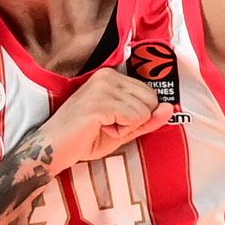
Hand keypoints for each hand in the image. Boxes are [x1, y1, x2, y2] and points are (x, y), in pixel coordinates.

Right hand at [38, 69, 174, 174]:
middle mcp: (107, 76)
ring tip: (101, 127)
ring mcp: (102, 88)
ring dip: (126, 127)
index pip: (150, 94)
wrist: (54, 148)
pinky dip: (121, 131)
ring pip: (144, 111)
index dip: (137, 116)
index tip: (112, 120)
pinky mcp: (100, 102)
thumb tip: (170, 108)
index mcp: (111, 76)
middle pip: (151, 100)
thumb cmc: (85, 138)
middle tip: (108, 125)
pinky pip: (134, 118)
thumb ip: (148, 119)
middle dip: (135, 121)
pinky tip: (100, 129)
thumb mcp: (124, 128)